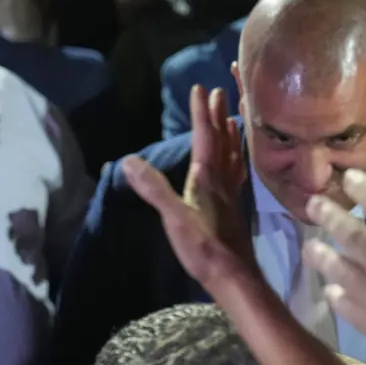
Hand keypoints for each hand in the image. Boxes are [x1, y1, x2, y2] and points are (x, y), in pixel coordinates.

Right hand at [122, 85, 253, 290]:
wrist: (233, 276)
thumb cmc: (203, 248)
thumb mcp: (173, 218)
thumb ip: (154, 188)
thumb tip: (128, 160)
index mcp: (207, 178)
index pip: (204, 137)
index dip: (201, 113)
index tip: (200, 88)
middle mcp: (222, 181)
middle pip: (222, 140)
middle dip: (219, 115)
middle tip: (220, 92)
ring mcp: (231, 194)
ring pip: (233, 155)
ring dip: (231, 133)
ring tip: (233, 116)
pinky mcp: (234, 208)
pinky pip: (237, 173)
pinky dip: (237, 159)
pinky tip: (237, 162)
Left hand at [302, 169, 365, 364]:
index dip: (365, 189)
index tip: (348, 178)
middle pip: (352, 234)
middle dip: (330, 216)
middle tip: (313, 204)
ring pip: (339, 268)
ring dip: (322, 254)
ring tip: (309, 245)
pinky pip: (344, 304)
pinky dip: (334, 294)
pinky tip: (329, 289)